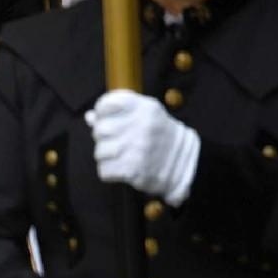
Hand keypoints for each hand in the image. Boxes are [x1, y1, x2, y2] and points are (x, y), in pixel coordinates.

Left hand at [86, 90, 200, 205]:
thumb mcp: (146, 116)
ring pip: (99, 152)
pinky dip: (110, 172)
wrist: (187, 163)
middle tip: (117, 143)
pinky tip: (123, 169)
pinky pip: (104, 170)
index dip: (102, 114)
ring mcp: (137, 148)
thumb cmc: (161, 136)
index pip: (106, 104)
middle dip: (103, 138)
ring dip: (106, 157)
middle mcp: (141, 125)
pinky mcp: (133, 169)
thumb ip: (118, 113)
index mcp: (144, 107)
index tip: (108, 120)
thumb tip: (90, 117)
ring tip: (123, 156)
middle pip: (99, 130)